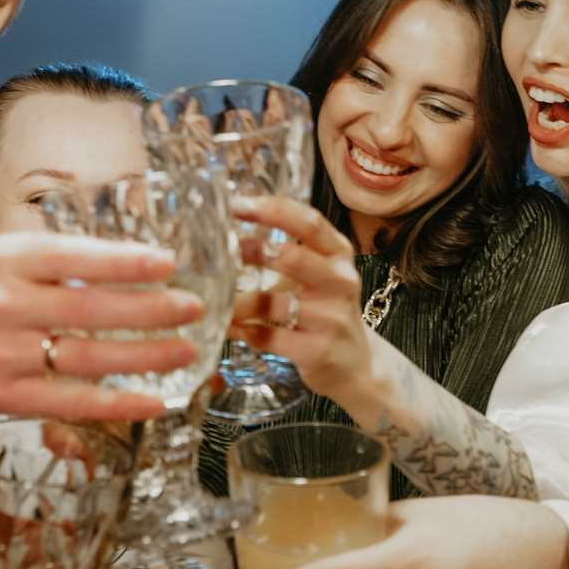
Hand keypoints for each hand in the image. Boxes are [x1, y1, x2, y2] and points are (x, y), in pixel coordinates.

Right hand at [0, 232, 206, 419]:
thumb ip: (54, 265)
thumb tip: (131, 266)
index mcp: (3, 260)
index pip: (74, 256)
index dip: (124, 260)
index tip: (169, 262)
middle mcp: (0, 304)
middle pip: (89, 308)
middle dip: (150, 309)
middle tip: (194, 306)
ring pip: (85, 357)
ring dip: (144, 356)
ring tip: (186, 350)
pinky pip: (68, 403)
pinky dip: (116, 402)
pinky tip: (153, 400)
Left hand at [227, 196, 375, 404]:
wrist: (356, 364)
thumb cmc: (327, 310)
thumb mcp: (321, 273)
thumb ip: (291, 247)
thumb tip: (238, 216)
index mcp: (340, 255)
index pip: (310, 222)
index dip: (272, 210)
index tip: (236, 204)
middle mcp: (341, 283)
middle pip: (293, 258)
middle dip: (252, 251)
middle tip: (223, 250)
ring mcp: (330, 319)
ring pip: (272, 304)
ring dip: (237, 301)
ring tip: (212, 297)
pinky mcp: (316, 351)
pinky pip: (267, 337)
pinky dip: (241, 330)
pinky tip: (228, 325)